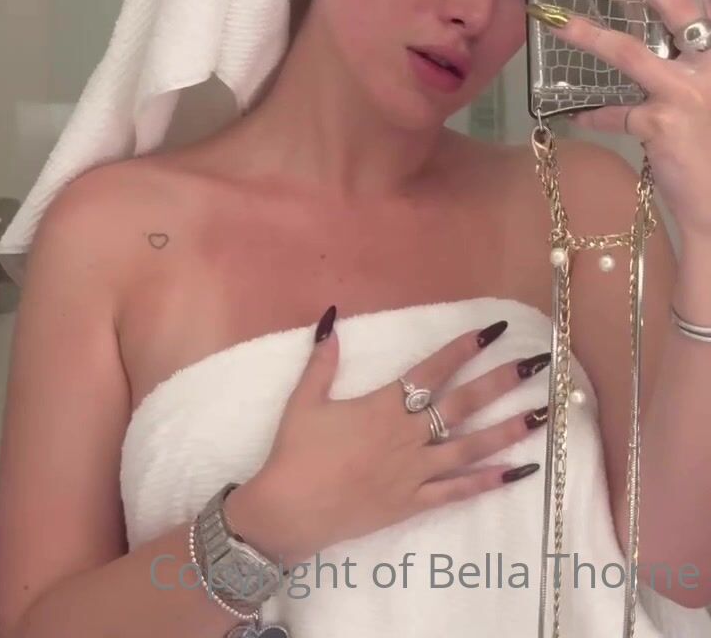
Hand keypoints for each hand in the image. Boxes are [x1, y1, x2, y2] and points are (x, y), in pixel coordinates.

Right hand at [223, 316, 547, 565]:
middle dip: (503, 381)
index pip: (433, 370)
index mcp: (384, 407)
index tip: (492, 330)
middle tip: (538, 364)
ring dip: (509, 429)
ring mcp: (414, 472)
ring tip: (543, 415)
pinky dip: (488, 481)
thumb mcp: (304, 400)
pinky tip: (517, 471)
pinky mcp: (413, 502)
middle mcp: (407, 436)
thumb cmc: (296, 454)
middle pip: (463, 404)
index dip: (463, 347)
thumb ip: (323, 360)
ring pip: (471, 447)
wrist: (288, 512)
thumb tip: (331, 317)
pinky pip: (458, 491)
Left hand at [528, 0, 710, 241]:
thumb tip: (669, 45)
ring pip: (628, 52)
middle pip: (674, 7)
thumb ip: (697, 66)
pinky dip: (595, 114)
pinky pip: (616, 113)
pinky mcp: (661, 125)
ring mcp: (690, 94)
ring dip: (585, 32)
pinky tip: (576, 115)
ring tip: (550, 17)